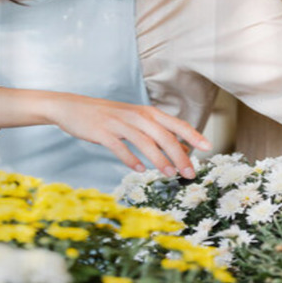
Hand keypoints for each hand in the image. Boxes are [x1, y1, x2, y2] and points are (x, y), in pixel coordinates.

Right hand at [39, 91, 211, 178]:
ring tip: (169, 174)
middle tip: (189, 173)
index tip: (207, 147)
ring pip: (145, 142)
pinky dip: (131, 159)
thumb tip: (180, 150)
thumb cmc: (109, 117)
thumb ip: (155, 133)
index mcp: (147, 112)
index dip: (193, 135)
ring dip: (159, 160)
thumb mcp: (135, 120)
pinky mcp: (103, 132)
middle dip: (180, 155)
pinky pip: (120, 146)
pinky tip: (139, 170)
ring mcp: (120, 123)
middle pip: (164, 135)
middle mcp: (137, 115)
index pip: (176, 123)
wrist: (74, 107)